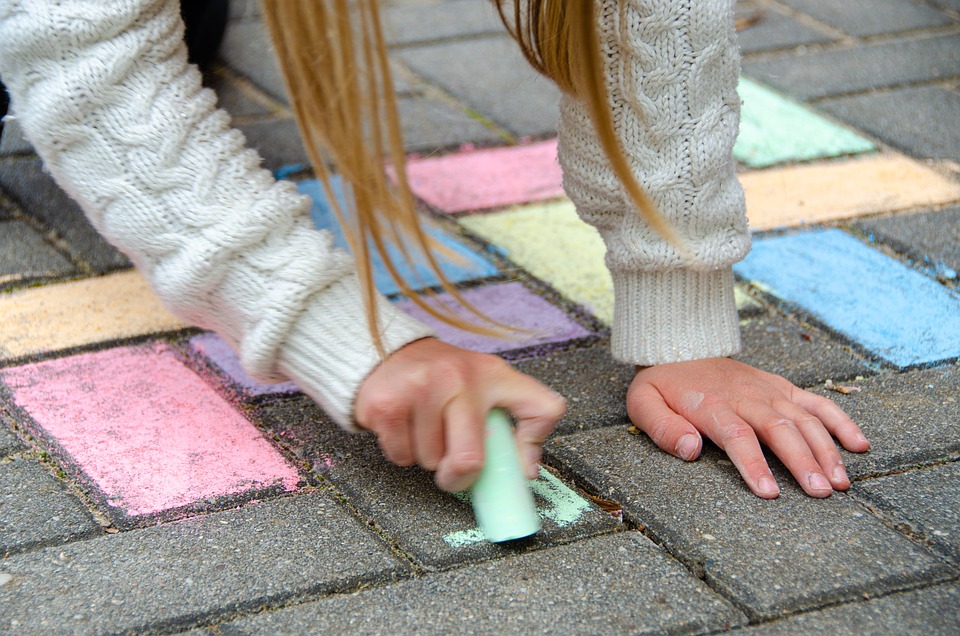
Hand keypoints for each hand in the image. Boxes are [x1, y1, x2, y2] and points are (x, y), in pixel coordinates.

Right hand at [355, 338, 565, 492]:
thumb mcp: (487, 386)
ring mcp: (422, 388)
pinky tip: (404, 425)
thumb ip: (517, 422)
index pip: (541, 408)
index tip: (521, 468)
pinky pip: (401, 455)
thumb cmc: (443, 377)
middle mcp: (460, 377)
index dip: (534, 445)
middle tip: (451, 463)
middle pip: (470, 460)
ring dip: (426, 456)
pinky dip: (401, 451)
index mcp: (494, 374)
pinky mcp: (387, 403)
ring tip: (425, 427)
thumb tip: (526, 470)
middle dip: (457, 474)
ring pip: (430, 461)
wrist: (389, 351)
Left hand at [627, 358, 869, 497]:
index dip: (755, 464)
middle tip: (820, 493)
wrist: (681, 346)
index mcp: (711, 404)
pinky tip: (859, 446)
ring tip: (840, 482)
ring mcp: (768, 390)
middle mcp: (746, 396)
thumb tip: (690, 450)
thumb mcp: (643, 404)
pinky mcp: (782, 387)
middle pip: (779, 428)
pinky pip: (817, 402)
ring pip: (804, 418)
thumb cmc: (662, 384)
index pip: (737, 435)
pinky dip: (841, 421)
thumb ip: (662, 428)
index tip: (770, 493)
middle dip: (802, 461)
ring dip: (826, 449)